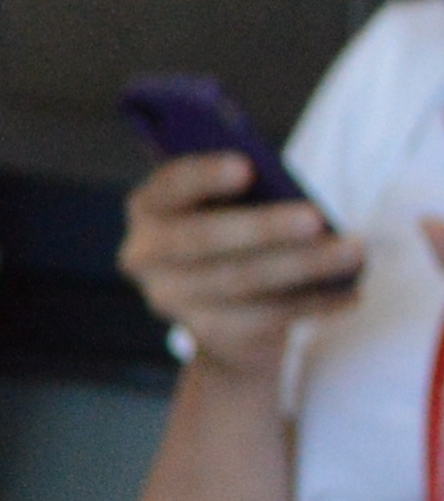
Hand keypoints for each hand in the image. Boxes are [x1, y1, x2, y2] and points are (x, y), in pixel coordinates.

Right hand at [114, 150, 365, 381]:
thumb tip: (291, 199)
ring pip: (240, 282)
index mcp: (151, 207)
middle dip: (262, 229)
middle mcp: (146, 256)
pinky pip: (264, 318)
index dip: (203, 178)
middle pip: (202, 241)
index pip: (169, 187)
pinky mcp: (209, 334)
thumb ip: (246, 191)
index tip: (246, 167)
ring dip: (303, 266)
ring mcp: (173, 299)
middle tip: (315, 218)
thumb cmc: (236, 224)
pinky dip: (313, 302)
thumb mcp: (231, 200)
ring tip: (354, 252)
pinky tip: (350, 292)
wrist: (223, 304)